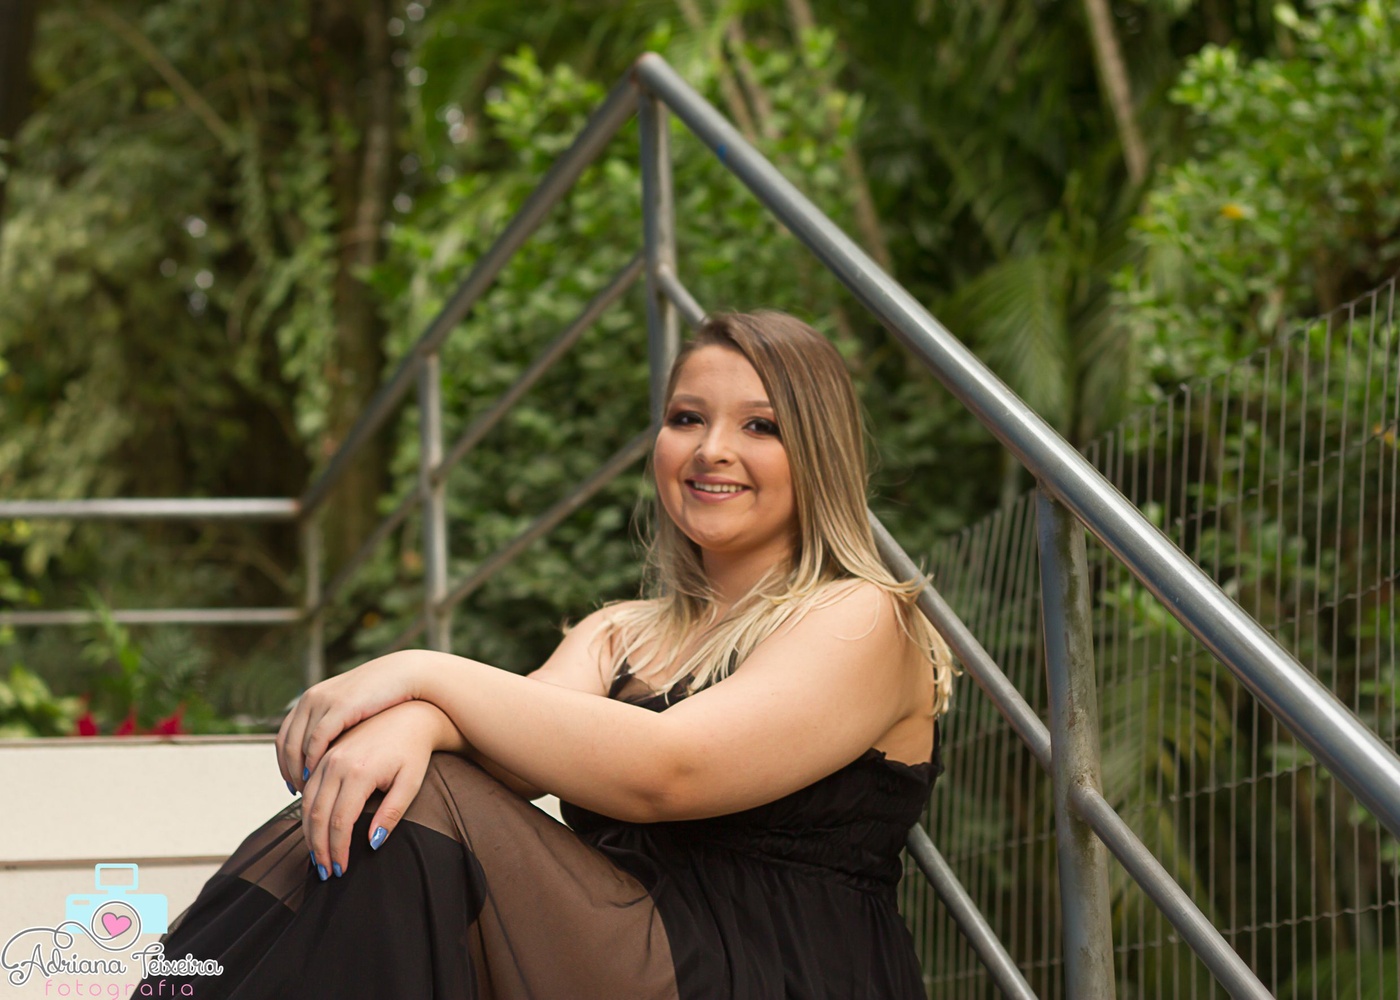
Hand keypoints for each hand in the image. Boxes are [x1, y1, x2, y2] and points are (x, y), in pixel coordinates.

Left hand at [277, 650, 423, 793]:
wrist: (404, 674)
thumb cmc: (381, 696)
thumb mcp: (348, 706)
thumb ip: (332, 723)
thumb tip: (323, 750)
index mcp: (311, 698)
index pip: (284, 736)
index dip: (284, 763)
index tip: (291, 783)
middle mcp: (312, 698)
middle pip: (287, 743)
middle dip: (289, 770)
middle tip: (297, 791)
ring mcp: (324, 701)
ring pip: (298, 743)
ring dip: (299, 769)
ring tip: (308, 789)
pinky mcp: (339, 706)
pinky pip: (317, 738)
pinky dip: (313, 759)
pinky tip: (319, 774)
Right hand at [299, 700, 443, 878]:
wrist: (409, 715)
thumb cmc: (414, 751)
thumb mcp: (410, 783)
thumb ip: (392, 814)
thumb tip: (371, 844)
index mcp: (358, 771)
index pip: (340, 822)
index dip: (338, 850)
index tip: (342, 871)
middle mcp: (336, 763)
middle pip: (317, 815)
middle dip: (319, 848)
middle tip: (326, 873)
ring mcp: (328, 756)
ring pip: (306, 803)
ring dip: (309, 834)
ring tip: (318, 858)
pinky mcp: (325, 754)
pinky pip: (307, 788)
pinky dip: (306, 812)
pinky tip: (313, 830)